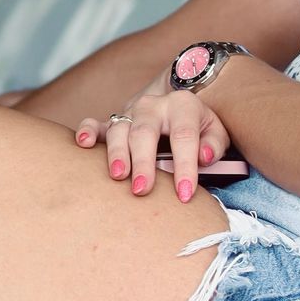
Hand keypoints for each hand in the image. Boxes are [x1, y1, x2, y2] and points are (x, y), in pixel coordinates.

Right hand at [75, 74, 230, 199]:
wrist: (180, 106)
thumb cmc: (199, 127)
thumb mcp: (216, 131)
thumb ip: (214, 144)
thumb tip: (204, 157)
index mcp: (182, 106)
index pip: (184, 137)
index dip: (185, 166)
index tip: (185, 194)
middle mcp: (153, 106)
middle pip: (145, 133)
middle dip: (143, 162)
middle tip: (143, 189)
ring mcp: (130, 113)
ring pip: (119, 130)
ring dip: (116, 153)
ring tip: (118, 176)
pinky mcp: (114, 122)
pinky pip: (96, 124)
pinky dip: (87, 131)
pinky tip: (82, 143)